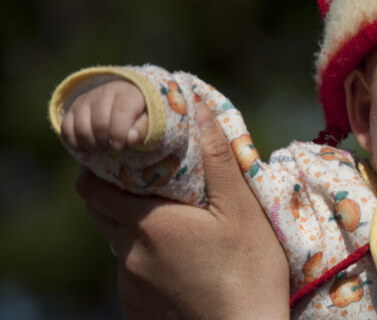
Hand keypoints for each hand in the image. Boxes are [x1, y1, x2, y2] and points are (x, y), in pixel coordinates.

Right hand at [61, 80, 147, 152]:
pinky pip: (66, 130)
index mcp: (127, 93)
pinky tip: (89, 146)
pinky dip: (76, 143)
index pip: (120, 112)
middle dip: (106, 142)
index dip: (119, 133)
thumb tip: (130, 138)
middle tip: (113, 146)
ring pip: (81, 129)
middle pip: (99, 124)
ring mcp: (86, 99)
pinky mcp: (72, 108)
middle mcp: (104, 92)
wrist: (123, 100)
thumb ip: (142, 129)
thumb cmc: (138, 114)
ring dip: (92, 145)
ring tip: (103, 146)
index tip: (120, 145)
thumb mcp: (147, 120)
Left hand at [75, 103, 289, 318]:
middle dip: (116, 193)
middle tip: (150, 182)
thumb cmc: (250, 270)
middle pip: (100, 215)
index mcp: (149, 225)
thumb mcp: (242, 208)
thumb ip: (217, 158)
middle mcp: (129, 256)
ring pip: (118, 245)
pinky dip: (148, 261)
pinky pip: (132, 275)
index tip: (125, 157)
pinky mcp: (137, 310)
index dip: (100, 169)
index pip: (93, 188)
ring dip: (137, 229)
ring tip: (177, 224)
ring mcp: (130, 287)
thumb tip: (200, 109)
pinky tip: (183, 263)